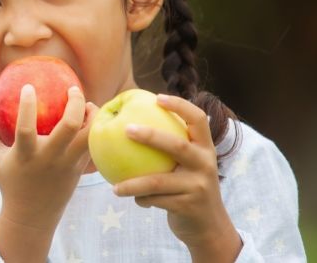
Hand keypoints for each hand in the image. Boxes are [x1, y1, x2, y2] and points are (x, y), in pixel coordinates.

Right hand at [0, 85, 96, 231]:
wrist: (32, 214)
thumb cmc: (10, 179)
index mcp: (25, 155)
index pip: (26, 128)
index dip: (27, 105)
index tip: (28, 86)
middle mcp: (49, 158)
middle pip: (69, 127)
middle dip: (75, 103)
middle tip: (72, 89)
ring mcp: (68, 164)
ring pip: (89, 135)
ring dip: (91, 115)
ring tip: (86, 103)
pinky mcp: (80, 169)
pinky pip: (93, 144)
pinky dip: (94, 128)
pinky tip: (89, 118)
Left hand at [112, 94, 240, 261]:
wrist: (209, 227)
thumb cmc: (186, 187)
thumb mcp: (186, 166)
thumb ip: (169, 147)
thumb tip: (127, 120)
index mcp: (205, 148)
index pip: (198, 119)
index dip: (180, 105)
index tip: (156, 97)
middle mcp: (206, 164)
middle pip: (176, 146)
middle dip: (150, 135)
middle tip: (125, 129)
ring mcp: (199, 185)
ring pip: (158, 181)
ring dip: (132, 184)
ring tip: (114, 188)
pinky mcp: (189, 206)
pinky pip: (155, 200)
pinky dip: (140, 198)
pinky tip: (128, 197)